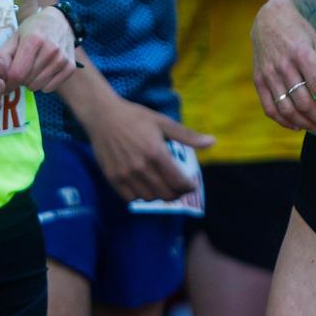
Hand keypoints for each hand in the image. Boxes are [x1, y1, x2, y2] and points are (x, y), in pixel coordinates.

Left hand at [3, 5, 76, 93]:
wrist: (59, 21)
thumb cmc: (33, 29)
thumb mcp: (15, 37)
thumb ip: (3, 56)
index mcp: (34, 40)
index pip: (17, 74)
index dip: (8, 82)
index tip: (5, 82)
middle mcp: (51, 50)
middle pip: (27, 82)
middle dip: (20, 79)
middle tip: (22, 68)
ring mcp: (62, 59)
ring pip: (38, 87)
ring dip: (31, 82)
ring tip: (33, 68)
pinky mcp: (70, 67)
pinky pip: (50, 88)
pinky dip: (44, 84)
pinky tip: (44, 71)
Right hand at [74, 94, 212, 201]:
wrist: (103, 116)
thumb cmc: (136, 117)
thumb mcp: (164, 122)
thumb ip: (188, 136)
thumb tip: (212, 142)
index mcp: (156, 153)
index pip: (178, 182)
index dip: (189, 187)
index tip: (191, 184)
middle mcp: (141, 167)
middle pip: (166, 194)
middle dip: (177, 193)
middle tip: (179, 187)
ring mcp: (125, 175)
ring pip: (149, 198)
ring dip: (160, 195)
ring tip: (163, 186)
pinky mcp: (113, 178)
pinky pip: (131, 198)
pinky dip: (141, 196)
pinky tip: (145, 186)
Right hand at [252, 0, 315, 133]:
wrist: (269, 18)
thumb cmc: (299, 31)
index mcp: (302, 54)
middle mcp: (284, 66)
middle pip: (304, 102)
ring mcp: (269, 74)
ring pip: (287, 109)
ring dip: (305, 124)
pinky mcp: (258, 80)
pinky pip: (269, 108)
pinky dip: (283, 121)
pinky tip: (297, 125)